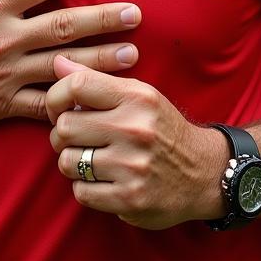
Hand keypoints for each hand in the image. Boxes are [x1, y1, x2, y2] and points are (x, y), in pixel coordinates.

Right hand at [0, 0, 140, 128]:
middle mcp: (2, 40)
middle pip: (63, 26)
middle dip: (103, 19)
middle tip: (135, 14)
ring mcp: (5, 75)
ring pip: (62, 65)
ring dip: (100, 60)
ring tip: (133, 55)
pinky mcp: (2, 104)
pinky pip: (42, 105)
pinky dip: (70, 101)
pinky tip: (97, 97)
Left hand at [46, 55, 223, 228]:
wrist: (204, 173)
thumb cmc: (162, 129)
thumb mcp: (138, 95)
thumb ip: (95, 79)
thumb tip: (57, 62)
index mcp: (137, 97)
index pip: (76, 85)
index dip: (56, 97)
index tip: (60, 108)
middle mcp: (135, 129)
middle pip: (65, 127)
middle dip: (63, 134)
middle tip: (77, 138)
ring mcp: (132, 166)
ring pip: (68, 161)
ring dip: (72, 162)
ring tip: (89, 159)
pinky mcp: (130, 199)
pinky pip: (81, 192)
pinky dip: (85, 187)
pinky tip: (102, 180)